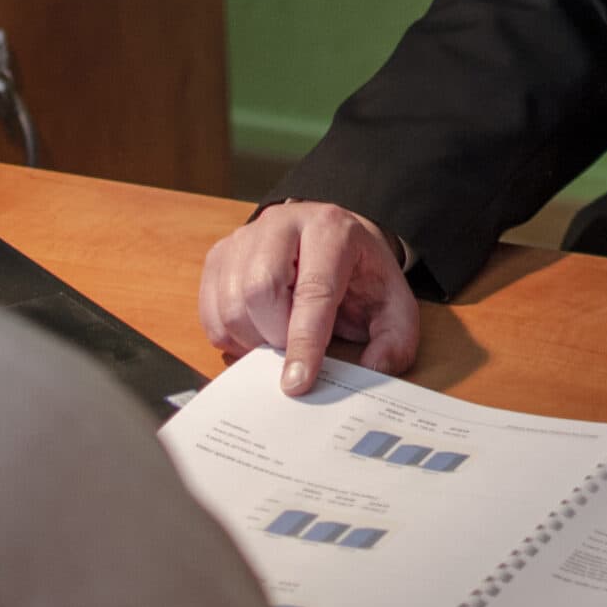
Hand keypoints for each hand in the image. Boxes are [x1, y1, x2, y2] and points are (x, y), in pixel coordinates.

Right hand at [198, 201, 420, 394]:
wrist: (331, 239)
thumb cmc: (358, 273)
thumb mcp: (393, 302)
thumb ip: (395, 337)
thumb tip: (375, 367)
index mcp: (329, 230)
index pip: (312, 290)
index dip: (304, 341)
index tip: (298, 382)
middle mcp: (281, 224)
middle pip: (259, 291)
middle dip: (275, 338)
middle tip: (295, 353)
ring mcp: (244, 237)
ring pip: (230, 304)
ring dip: (252, 340)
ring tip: (279, 341)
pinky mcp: (220, 255)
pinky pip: (210, 310)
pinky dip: (230, 337)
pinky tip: (257, 333)